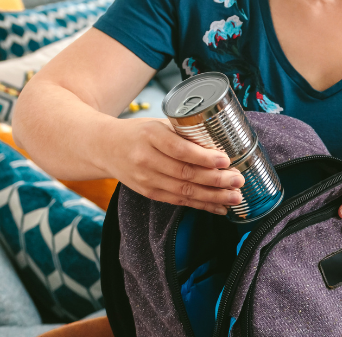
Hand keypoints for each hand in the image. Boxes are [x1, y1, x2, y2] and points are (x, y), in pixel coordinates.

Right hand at [106, 119, 243, 214]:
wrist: (104, 147)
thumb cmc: (138, 133)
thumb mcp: (158, 124)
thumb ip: (184, 134)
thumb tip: (221, 144)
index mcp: (150, 136)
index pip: (180, 150)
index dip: (204, 158)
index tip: (225, 160)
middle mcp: (146, 159)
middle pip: (186, 174)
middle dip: (216, 180)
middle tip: (238, 180)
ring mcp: (146, 179)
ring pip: (185, 191)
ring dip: (214, 196)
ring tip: (235, 197)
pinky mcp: (149, 193)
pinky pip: (179, 201)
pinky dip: (202, 205)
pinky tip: (220, 207)